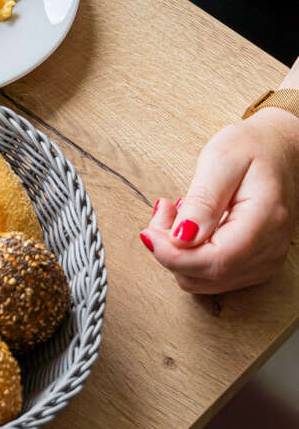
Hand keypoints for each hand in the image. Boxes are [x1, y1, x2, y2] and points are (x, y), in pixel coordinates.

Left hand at [141, 109, 298, 293]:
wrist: (280, 149)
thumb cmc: (252, 148)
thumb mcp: (221, 161)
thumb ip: (202, 202)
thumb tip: (182, 238)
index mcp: (265, 221)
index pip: (215, 261)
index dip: (173, 256)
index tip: (148, 232)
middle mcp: (269, 249)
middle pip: (205, 274)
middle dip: (170, 249)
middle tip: (164, 210)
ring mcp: (264, 260)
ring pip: (203, 280)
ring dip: (177, 252)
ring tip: (177, 213)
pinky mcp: (253, 262)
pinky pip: (211, 274)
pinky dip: (189, 255)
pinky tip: (189, 227)